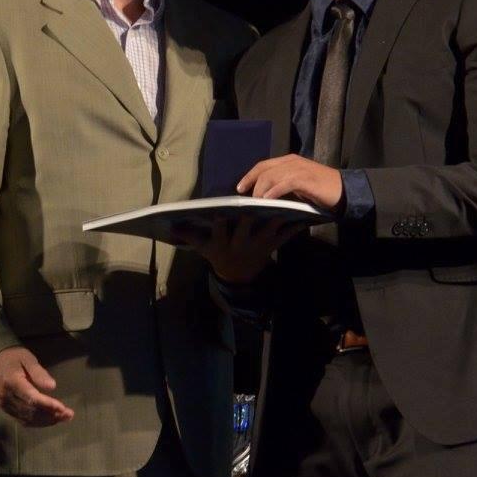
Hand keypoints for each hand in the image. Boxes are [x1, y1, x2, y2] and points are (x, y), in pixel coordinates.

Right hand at [0, 346, 74, 426]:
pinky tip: (51, 420)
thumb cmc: (13, 358)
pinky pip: (23, 420)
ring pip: (28, 418)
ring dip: (47, 420)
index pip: (31, 398)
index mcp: (11, 382)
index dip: (47, 404)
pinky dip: (38, 422)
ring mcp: (5, 406)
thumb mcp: (27, 358)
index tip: (62, 407)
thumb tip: (52, 387)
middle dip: (51, 414)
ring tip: (64, 418)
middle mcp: (6, 397)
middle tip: (69, 414)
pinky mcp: (7, 410)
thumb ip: (38, 372)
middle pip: (31, 411)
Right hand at [177, 214, 303, 284]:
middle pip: (246, 228)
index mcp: (222, 243)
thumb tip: (171, 224)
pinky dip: (296, 226)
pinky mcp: (272, 246)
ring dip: (278, 217)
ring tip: (286, 202)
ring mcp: (258, 246)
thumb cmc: (218, 255)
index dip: (220, 222)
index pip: (219, 231)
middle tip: (257, 199)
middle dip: (251, 215)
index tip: (220, 211)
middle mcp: (240, 245)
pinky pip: (286, 236)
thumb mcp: (202, 247)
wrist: (239, 276)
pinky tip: (305, 215)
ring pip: (269, 229)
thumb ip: (189, 235)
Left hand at [237, 154, 344, 212]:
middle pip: (264, 169)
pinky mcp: (305, 179)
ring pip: (271, 176)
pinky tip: (267, 201)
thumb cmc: (321, 190)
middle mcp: (292, 162)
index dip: (249, 175)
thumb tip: (265, 196)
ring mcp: (299, 169)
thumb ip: (284, 186)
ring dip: (260, 190)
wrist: (345, 190)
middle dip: (250, 182)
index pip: (263, 165)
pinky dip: (274, 192)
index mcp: (289, 161)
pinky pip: (284, 184)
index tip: (240, 187)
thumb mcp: (299, 186)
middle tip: (243, 196)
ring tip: (254, 202)